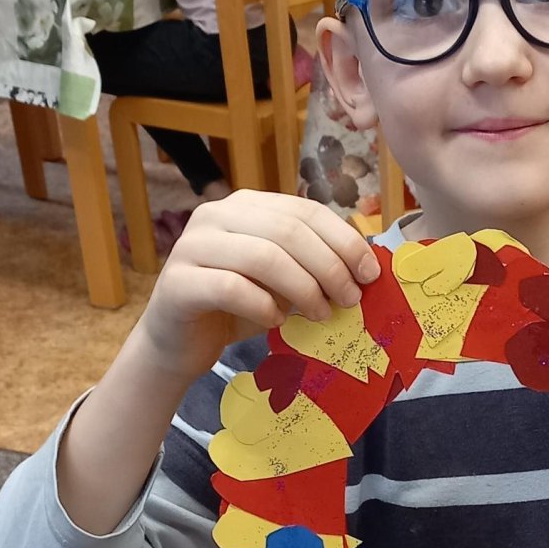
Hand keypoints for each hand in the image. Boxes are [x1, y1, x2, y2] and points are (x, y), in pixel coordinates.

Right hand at [131, 190, 379, 385]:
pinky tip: (277, 321)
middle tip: (351, 299)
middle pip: (288, 231)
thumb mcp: (281, 282)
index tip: (370, 273)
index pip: (305, 210)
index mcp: (246, 205)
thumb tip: (364, 270)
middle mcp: (216, 215)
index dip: (343, 240)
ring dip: (303, 288)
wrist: (179, 342)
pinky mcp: (178, 282)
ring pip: (263, 257)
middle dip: (329, 266)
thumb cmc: (237, 308)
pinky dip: (263, 307)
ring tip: (321, 314)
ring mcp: (193, 245)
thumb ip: (312, 266)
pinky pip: (231, 288)